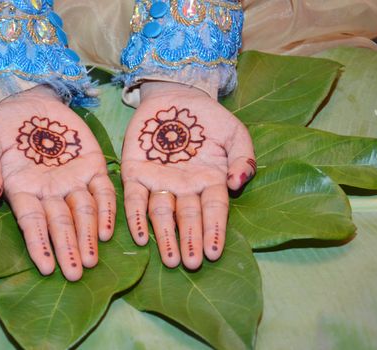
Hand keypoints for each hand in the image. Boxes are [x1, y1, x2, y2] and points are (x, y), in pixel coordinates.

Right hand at [0, 86, 115, 280]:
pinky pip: (103, 191)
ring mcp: (74, 180)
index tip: (47, 267)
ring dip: (88, 236)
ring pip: (84, 212)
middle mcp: (51, 192)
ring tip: (91, 259)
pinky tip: (107, 231)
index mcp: (23, 191)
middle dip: (68, 248)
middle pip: (61, 223)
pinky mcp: (93, 165)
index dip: (39, 244)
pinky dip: (106, 210)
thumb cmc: (3, 129)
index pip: (32, 223)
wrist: (30, 104)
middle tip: (75, 273)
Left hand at [121, 82, 254, 268]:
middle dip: (189, 241)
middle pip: (187, 218)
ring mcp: (158, 182)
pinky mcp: (134, 172)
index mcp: (209, 181)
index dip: (213, 231)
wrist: (175, 96)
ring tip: (170, 260)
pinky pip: (135, 198)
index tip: (213, 253)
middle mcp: (183, 188)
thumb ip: (243, 158)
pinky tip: (140, 237)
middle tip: (190, 264)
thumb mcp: (234, 133)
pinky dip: (137, 217)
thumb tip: (237, 183)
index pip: (213, 211)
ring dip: (165, 237)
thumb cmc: (207, 119)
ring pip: (161, 214)